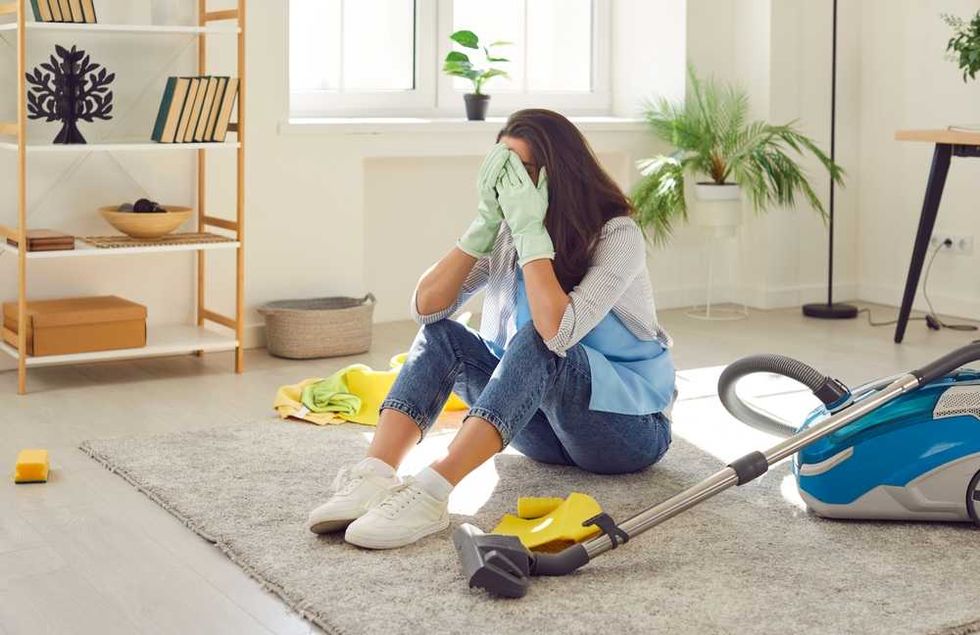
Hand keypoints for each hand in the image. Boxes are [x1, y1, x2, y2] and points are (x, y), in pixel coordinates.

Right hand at [457, 143, 510, 257]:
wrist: (491, 222)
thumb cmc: (499, 207)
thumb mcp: (503, 192)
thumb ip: (505, 180)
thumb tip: (515, 170)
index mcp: (488, 181)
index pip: (492, 164)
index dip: (497, 154)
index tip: (505, 144)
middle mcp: (484, 183)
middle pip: (489, 164)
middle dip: (495, 153)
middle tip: (502, 143)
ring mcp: (484, 188)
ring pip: (488, 169)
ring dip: (495, 159)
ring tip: (502, 150)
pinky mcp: (486, 194)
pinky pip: (490, 179)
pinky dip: (494, 170)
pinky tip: (500, 163)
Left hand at [497, 152, 552, 265]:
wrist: (527, 229)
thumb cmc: (537, 214)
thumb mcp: (543, 197)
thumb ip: (544, 182)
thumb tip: (545, 168)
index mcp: (529, 188)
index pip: (520, 169)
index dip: (515, 160)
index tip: (512, 153)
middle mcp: (518, 190)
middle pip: (510, 171)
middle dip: (505, 160)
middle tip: (502, 152)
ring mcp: (509, 195)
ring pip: (502, 177)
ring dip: (499, 167)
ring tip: (497, 159)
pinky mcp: (503, 200)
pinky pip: (498, 185)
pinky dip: (496, 177)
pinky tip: (495, 172)